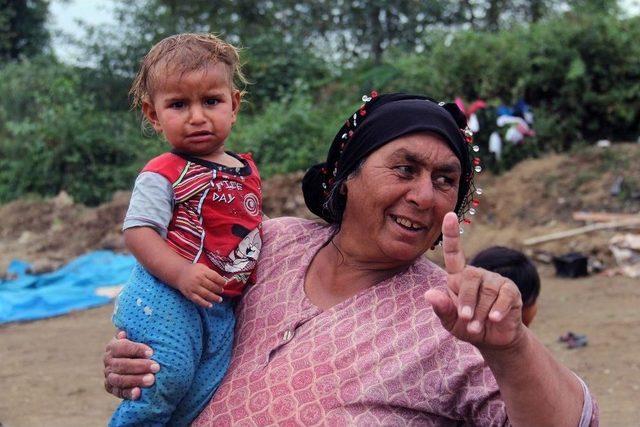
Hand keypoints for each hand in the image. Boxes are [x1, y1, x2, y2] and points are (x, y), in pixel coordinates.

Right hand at [103, 331, 159, 399]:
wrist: (136, 362)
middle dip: (140, 366)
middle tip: (156, 367)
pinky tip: (138, 393)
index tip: (151, 352)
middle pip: (122, 364)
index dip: (136, 349)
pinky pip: (119, 392)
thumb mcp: (137, 338)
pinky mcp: (112, 389)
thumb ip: (135, 333)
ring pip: (119, 379)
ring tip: (151, 380)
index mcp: (113, 346)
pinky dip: (128, 393)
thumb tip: (124, 331)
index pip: (122, 347)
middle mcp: (108, 361)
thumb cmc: (140, 347)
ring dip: (136, 380)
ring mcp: (109, 376)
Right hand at [176, 263, 225, 307]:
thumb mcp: (202, 267)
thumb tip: (222, 280)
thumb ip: (211, 273)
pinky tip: (210, 305)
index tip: (225, 283)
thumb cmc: (194, 270)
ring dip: (214, 298)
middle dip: (218, 289)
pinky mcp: (189, 294)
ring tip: (220, 299)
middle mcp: (198, 279)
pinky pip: (198, 300)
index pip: (215, 277)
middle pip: (211, 286)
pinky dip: (205, 304)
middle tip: (221, 291)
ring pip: (206, 294)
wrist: (179, 274)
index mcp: (202, 271)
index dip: (221, 281)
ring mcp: (193, 287)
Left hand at [425, 212, 524, 350]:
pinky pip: (505, 296)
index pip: (454, 252)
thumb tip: (429, 294)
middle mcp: (477, 274)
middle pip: (470, 275)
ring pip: (487, 290)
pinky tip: (495, 319)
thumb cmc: (468, 326)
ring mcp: (496, 281)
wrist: (493, 339)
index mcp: (458, 277)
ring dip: (480, 312)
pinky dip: (498, 310)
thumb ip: (441, 309)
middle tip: (465, 320)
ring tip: (476, 327)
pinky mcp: (511, 290)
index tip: (449, 214)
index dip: (452, 234)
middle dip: (466, 300)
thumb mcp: (450, 322)